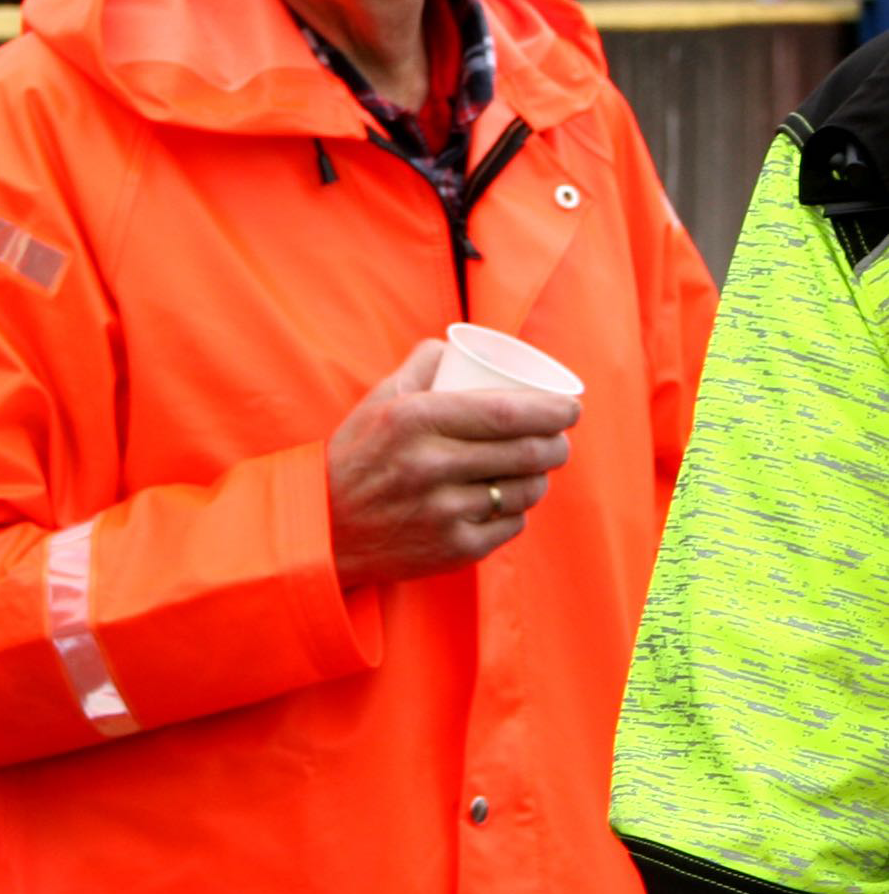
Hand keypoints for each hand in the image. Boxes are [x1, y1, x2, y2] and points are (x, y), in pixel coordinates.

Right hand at [326, 338, 578, 586]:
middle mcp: (430, 466)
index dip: (552, 411)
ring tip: (534, 469)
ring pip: (525, 491)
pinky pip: (510, 526)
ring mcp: (443, 512)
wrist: (322, 530)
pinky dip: (515, 512)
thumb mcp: (379, 401)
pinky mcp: (453, 550)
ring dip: (540, 479)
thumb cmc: (356, 457)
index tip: (571, 409)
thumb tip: (461, 344)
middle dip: (558, 445)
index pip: (507, 413)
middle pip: (527, 453)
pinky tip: (506, 502)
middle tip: (559, 439)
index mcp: (415, 420)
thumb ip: (421, 364)